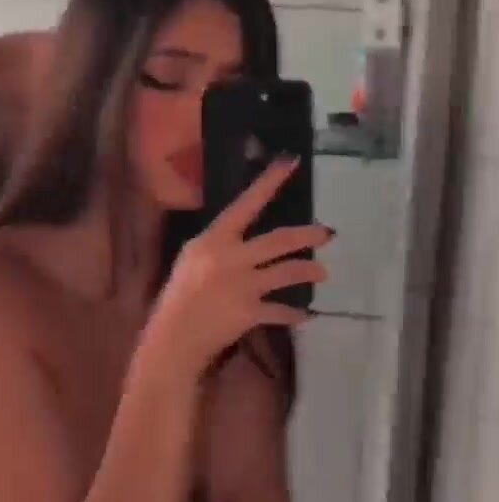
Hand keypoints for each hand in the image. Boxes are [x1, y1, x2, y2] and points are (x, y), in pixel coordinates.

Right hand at [151, 157, 333, 374]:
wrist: (173, 338)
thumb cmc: (177, 297)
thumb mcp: (192, 259)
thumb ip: (218, 245)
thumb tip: (242, 236)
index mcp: (214, 240)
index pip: (246, 204)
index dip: (269, 183)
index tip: (291, 163)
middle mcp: (232, 258)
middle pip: (279, 241)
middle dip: (307, 236)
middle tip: (327, 233)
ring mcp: (244, 286)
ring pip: (287, 273)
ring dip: (308, 271)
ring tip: (322, 272)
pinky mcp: (251, 312)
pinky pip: (281, 311)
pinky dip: (295, 315)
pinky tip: (306, 315)